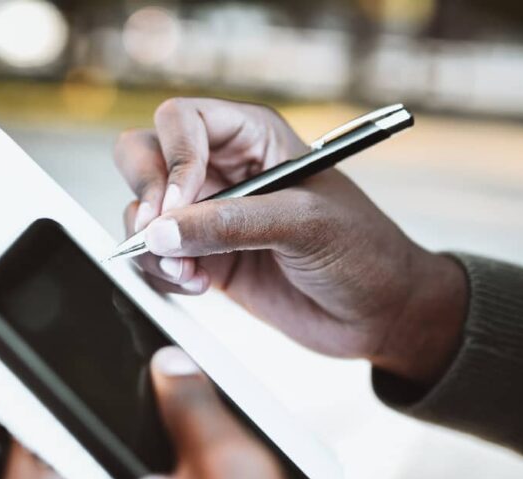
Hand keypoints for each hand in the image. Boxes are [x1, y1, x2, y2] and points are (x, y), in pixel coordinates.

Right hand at [115, 98, 465, 382]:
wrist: (380, 314)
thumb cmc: (363, 252)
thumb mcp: (304, 226)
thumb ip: (231, 224)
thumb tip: (161, 232)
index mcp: (254, 136)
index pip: (182, 120)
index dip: (173, 158)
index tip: (178, 204)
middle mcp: (224, 168)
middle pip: (145, 155)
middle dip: (144, 196)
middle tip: (156, 236)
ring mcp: (210, 214)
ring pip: (142, 211)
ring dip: (152, 246)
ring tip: (190, 275)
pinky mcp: (204, 257)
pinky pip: (154, 256)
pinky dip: (160, 274)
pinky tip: (198, 287)